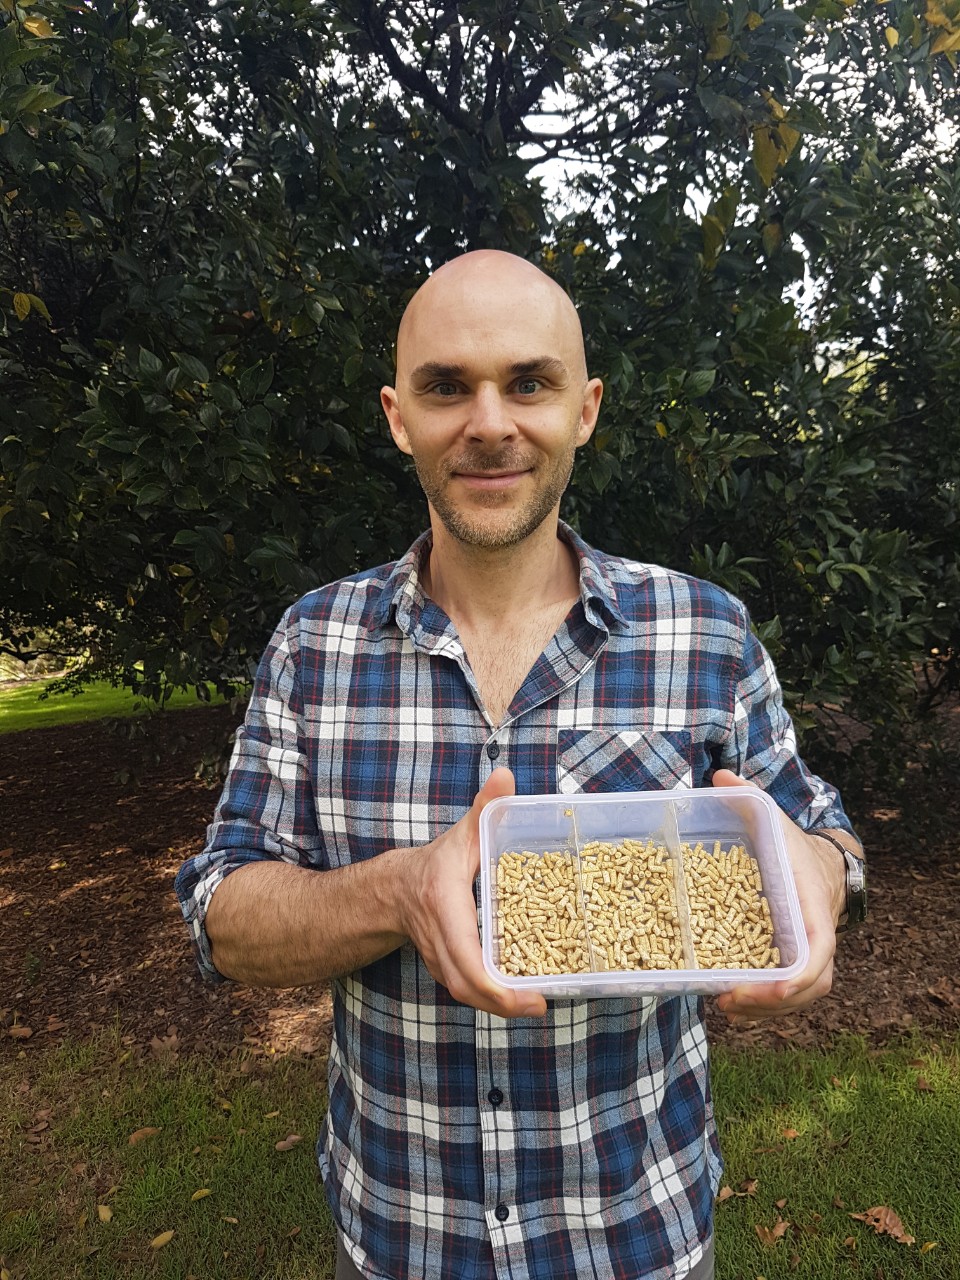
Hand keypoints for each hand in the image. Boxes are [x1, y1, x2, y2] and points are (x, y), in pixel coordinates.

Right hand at [395, 767, 547, 1018]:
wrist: (395, 889)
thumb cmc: (437, 862)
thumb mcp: (462, 833)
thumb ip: (484, 807)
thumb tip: (505, 773)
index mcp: (445, 908)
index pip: (465, 956)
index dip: (493, 982)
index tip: (525, 995)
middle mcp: (440, 940)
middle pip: (466, 986)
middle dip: (502, 1004)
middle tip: (539, 1005)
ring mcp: (440, 959)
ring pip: (465, 993)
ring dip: (499, 1005)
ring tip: (535, 1003)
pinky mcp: (445, 968)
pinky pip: (466, 988)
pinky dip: (491, 996)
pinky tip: (520, 995)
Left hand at [710, 770, 845, 1021]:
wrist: (820, 862)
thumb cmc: (791, 844)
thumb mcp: (772, 818)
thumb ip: (747, 797)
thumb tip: (719, 776)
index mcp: (813, 905)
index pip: (819, 950)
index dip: (799, 975)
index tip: (772, 989)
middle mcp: (818, 935)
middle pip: (812, 985)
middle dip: (775, 1003)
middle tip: (730, 1002)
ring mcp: (810, 953)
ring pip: (801, 997)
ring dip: (766, 1011)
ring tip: (726, 1008)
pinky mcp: (796, 961)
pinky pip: (789, 994)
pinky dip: (764, 1006)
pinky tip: (732, 1005)